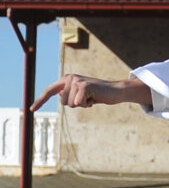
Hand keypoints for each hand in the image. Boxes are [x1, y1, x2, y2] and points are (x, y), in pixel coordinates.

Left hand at [34, 74, 148, 109]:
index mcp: (66, 79)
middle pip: (63, 102)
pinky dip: (88, 104)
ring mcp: (76, 81)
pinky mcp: (83, 86)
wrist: (116, 91)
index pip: (49, 91)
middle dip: (76, 104)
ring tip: (92, 97)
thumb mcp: (81, 94)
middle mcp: (69, 78)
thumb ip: (70, 94)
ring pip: (70, 104)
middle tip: (88, 98)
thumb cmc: (99, 94)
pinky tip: (95, 98)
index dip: (40, 101)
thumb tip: (60, 97)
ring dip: (83, 104)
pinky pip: (79, 103)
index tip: (32, 109)